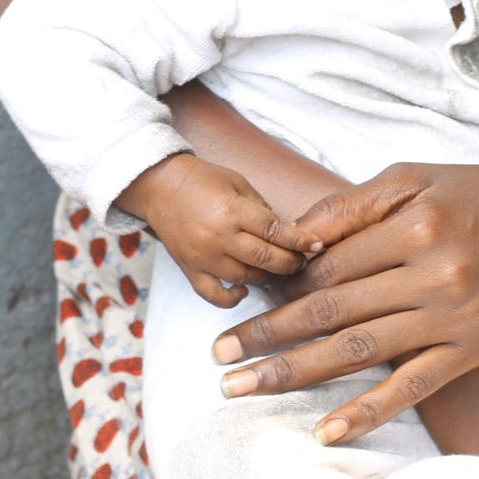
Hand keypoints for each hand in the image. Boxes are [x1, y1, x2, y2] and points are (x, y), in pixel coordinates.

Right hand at [119, 154, 308, 308]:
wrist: (160, 187)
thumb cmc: (204, 180)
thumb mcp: (239, 183)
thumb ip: (263, 209)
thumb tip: (290, 231)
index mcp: (233, 210)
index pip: (275, 231)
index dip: (299, 240)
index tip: (317, 245)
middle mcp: (218, 237)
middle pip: (264, 259)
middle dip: (289, 263)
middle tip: (301, 262)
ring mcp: (203, 257)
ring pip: (244, 278)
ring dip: (265, 277)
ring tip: (276, 270)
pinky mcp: (189, 270)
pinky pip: (214, 295)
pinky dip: (232, 298)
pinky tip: (244, 290)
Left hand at [211, 160, 478, 423]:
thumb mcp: (418, 176)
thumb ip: (355, 205)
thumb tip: (295, 240)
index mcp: (413, 225)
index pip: (329, 264)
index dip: (283, 285)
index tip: (244, 301)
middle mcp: (430, 273)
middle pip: (331, 311)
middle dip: (268, 335)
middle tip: (218, 358)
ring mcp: (451, 318)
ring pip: (358, 352)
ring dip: (295, 373)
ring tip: (245, 388)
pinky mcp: (471, 351)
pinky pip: (411, 387)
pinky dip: (367, 412)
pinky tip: (327, 430)